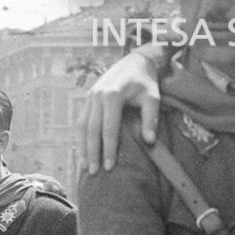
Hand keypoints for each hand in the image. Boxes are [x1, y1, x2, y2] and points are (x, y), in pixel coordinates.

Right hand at [81, 55, 164, 172]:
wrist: (135, 62)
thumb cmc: (146, 82)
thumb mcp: (153, 97)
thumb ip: (150, 118)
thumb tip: (149, 141)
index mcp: (112, 95)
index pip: (108, 128)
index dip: (109, 148)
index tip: (110, 166)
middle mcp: (97, 95)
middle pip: (91, 129)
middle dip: (92, 152)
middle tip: (94, 173)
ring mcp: (90, 96)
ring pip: (82, 126)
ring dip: (83, 147)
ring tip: (85, 167)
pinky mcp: (88, 99)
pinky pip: (81, 121)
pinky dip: (81, 138)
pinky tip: (84, 151)